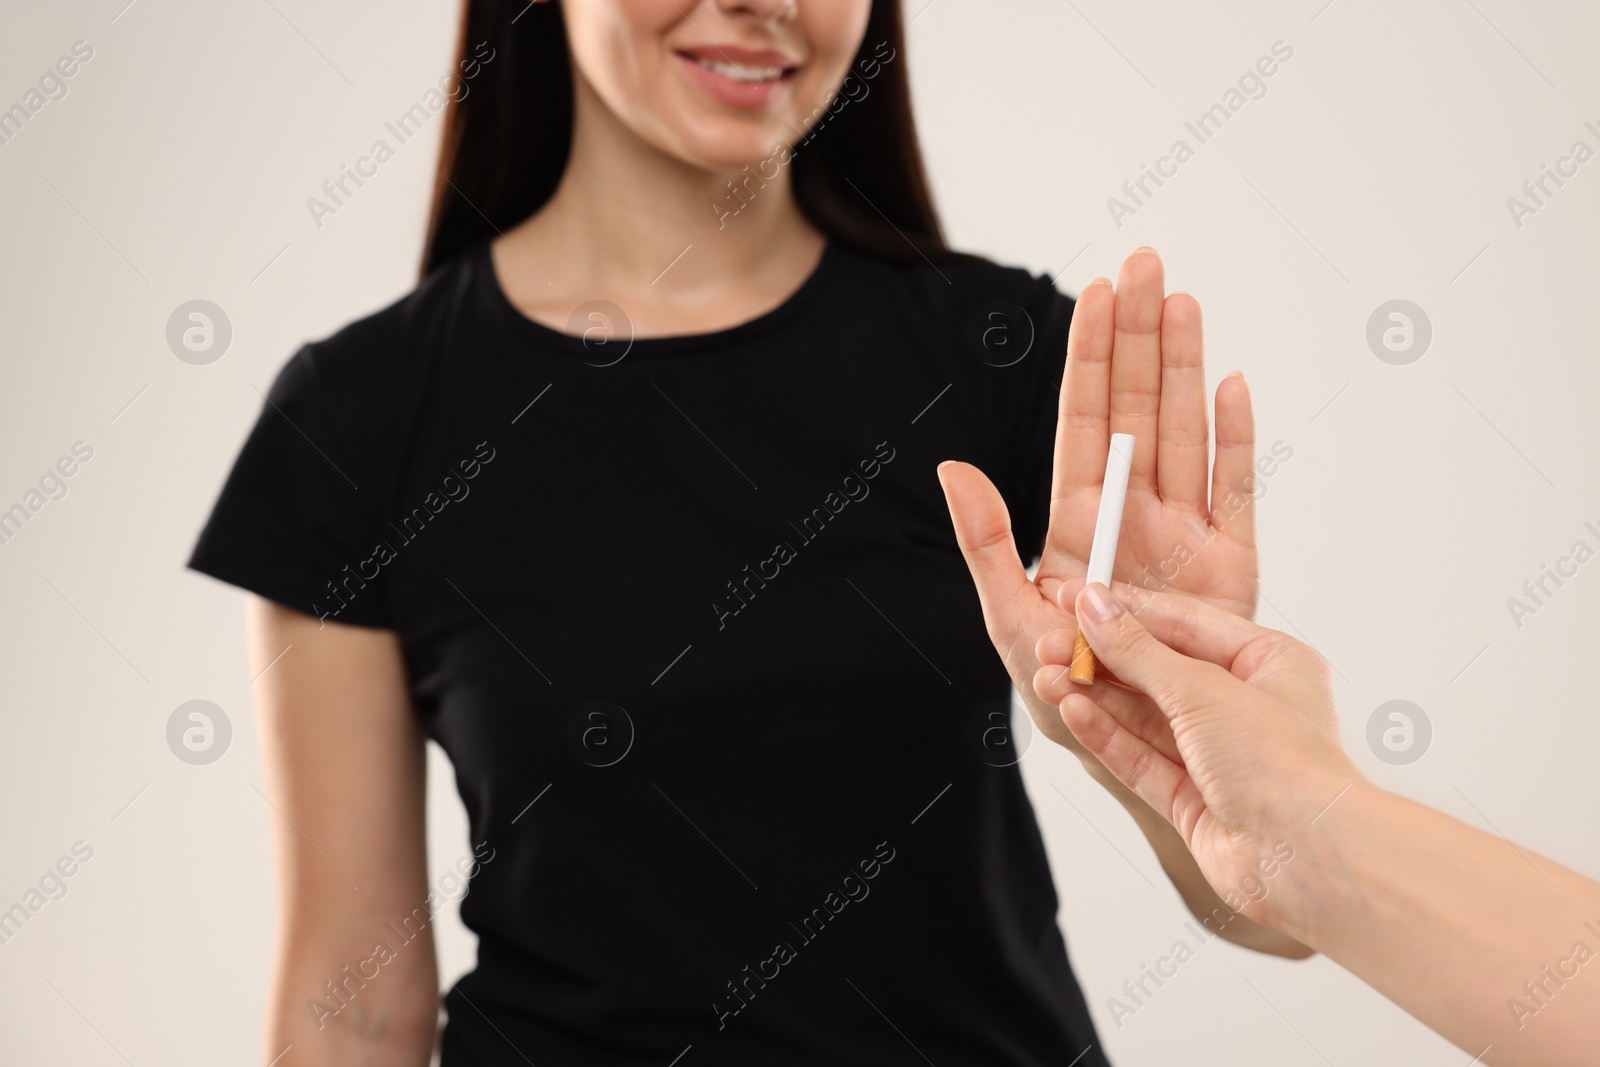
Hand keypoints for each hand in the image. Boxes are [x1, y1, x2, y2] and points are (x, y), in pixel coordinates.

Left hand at [938, 247, 1258, 759]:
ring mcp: (1185, 533)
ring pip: (1183, 428)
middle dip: (1140, 333)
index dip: (1089, 356)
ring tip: (1185, 299)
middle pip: (1135, 405)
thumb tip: (952, 468)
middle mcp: (1134, 513)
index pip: (1082, 419)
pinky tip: (1232, 382)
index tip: (1096, 292)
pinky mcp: (1232, 566)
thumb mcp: (1010, 621)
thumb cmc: (1067, 693)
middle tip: (1147, 259)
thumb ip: (985, 543)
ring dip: (1184, 364)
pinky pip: (1237, 488)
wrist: (1141, 751)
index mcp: (1078, 521)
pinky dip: (1236, 437)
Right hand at [1037, 580, 1361, 922]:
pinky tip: (1073, 710)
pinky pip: (1142, 758)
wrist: (1305, 858)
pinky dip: (1106, 735)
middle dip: (1103, 657)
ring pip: (1145, 717)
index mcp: (1271, 664)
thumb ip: (1138, 651)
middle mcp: (1248, 708)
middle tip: (1051, 642)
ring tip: (1048, 675)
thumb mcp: (1201, 688)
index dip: (1128, 611)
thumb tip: (1095, 610)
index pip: (1186, 625)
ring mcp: (1220, 757)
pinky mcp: (1196, 801)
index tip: (1079, 598)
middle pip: (1160, 671)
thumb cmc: (1284, 765)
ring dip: (1095, 695)